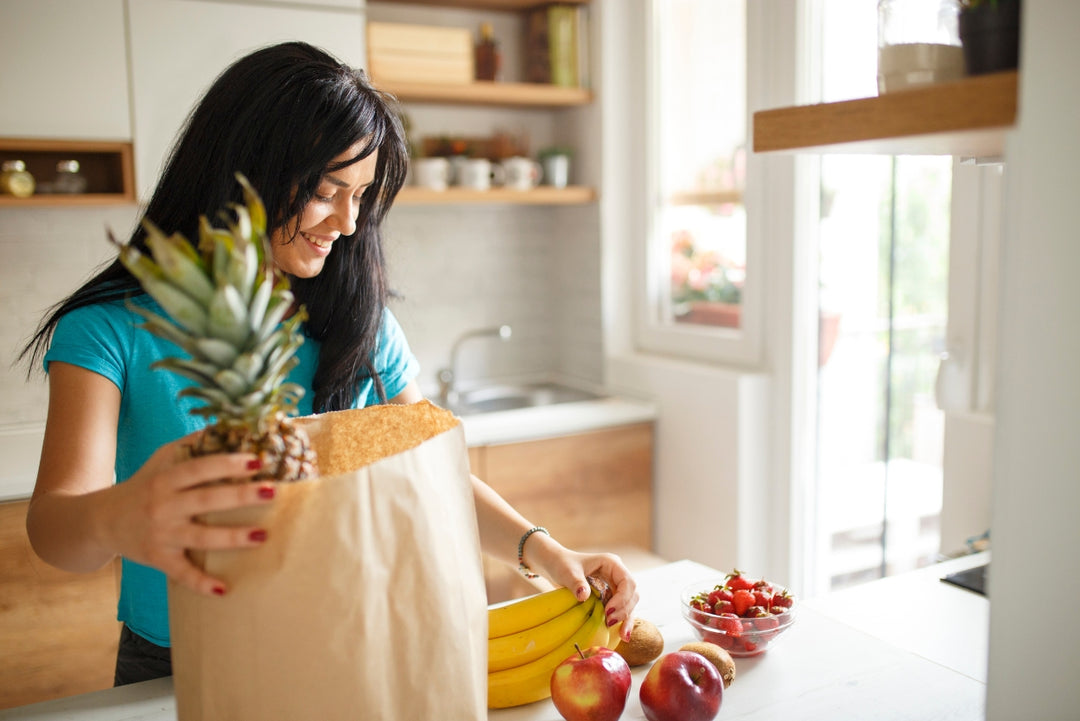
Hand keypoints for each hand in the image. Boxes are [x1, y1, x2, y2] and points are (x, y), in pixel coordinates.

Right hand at [103, 433, 275, 596]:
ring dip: (232, 537)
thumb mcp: (161, 459)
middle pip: (206, 500)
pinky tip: (224, 589)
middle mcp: (163, 506)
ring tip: (263, 536)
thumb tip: (227, 424)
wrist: (100, 520)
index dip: (227, 463)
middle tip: (272, 491)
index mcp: (166, 479)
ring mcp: (161, 535)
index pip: (200, 468)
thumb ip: (192, 445)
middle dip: (240, 496)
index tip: (257, 460)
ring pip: (200, 537)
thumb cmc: (143, 484)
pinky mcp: (158, 559)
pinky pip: (181, 573)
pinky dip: (200, 584)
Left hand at [525, 538, 639, 642]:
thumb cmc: (563, 564)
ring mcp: (615, 585)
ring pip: (630, 603)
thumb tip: (584, 596)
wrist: (557, 565)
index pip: (627, 582)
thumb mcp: (567, 572)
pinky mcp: (611, 595)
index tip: (608, 611)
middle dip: (625, 610)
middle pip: (632, 594)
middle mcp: (617, 574)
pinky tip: (623, 634)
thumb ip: (576, 583)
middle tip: (609, 623)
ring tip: (621, 634)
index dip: (622, 598)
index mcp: (612, 563)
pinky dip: (622, 620)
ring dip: (626, 618)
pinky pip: (621, 608)